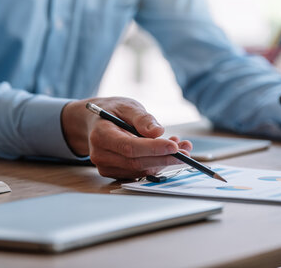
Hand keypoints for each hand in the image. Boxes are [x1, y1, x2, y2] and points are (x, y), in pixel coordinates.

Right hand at [61, 97, 191, 178]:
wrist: (94, 122)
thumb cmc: (113, 111)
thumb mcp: (127, 106)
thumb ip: (142, 118)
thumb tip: (157, 132)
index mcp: (101, 135)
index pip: (129, 147)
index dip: (153, 148)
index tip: (174, 146)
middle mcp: (100, 154)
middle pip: (137, 162)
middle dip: (165, 158)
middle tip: (186, 150)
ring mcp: (106, 167)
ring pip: (140, 170)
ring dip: (164, 161)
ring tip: (180, 146)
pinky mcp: (114, 173)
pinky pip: (139, 172)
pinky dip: (156, 164)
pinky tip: (168, 153)